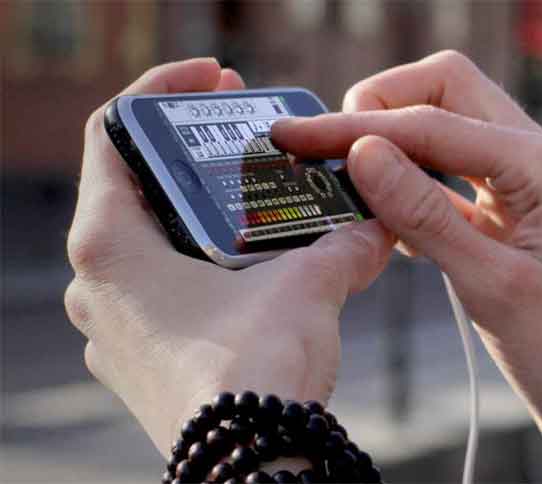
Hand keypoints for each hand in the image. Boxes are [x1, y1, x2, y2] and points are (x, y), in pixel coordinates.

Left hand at [64, 58, 393, 457]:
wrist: (249, 470)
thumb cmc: (254, 375)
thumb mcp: (306, 287)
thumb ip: (345, 244)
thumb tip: (379, 222)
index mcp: (110, 245)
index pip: (115, 132)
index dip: (165, 90)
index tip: (215, 79)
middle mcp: (96, 282)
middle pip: (136, 185)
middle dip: (194, 154)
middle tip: (245, 134)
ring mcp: (115, 321)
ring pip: (148, 239)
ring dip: (200, 213)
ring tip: (255, 203)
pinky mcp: (140, 353)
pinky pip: (160, 286)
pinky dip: (200, 262)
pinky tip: (247, 267)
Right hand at [272, 51, 541, 482]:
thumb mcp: (491, 284)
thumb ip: (424, 213)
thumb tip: (361, 154)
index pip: (433, 124)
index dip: (357, 127)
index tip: (300, 135)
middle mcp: (537, 158)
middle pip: (446, 93)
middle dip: (381, 106)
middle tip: (327, 143)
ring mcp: (522, 183)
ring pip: (444, 129)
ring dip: (391, 141)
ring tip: (339, 169)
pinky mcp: (505, 211)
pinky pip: (446, 176)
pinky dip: (406, 182)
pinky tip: (376, 208)